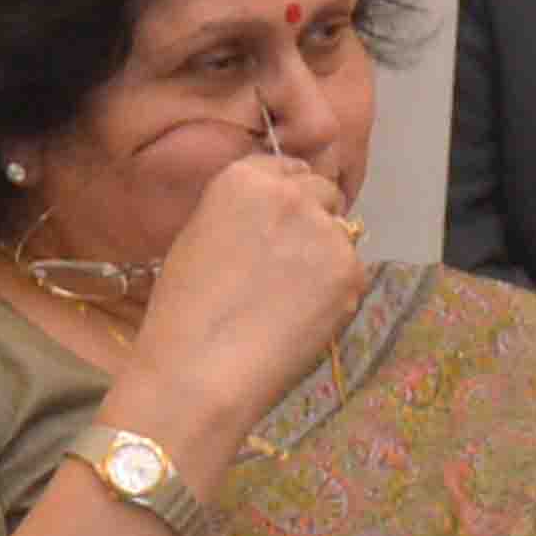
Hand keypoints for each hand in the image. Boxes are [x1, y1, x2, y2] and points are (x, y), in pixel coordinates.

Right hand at [104, 152, 370, 455]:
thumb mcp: (199, 236)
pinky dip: (334, 291)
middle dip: (312, 217)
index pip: (286, 166)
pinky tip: (302, 317)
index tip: (275, 224)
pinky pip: (351, 273)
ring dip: (325, 255)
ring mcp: (327, 233)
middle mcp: (291, 194)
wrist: (202, 370)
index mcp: (243, 178)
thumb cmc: (184, 310)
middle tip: (287, 262)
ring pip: (340, 233)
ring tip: (290, 299)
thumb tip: (274, 220)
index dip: (283, 196)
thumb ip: (242, 212)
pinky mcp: (352, 273)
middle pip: (322, 192)